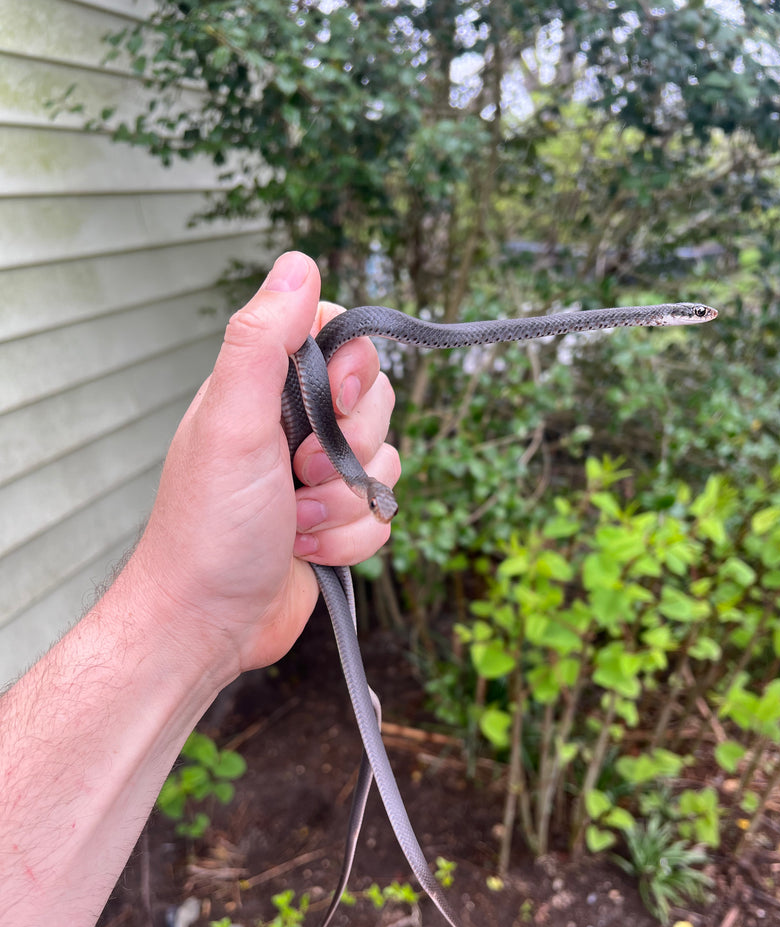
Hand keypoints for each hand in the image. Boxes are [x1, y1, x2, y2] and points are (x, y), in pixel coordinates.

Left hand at [128, 252, 398, 678]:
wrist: (206, 622)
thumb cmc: (207, 525)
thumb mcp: (232, 420)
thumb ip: (263, 341)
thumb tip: (297, 263)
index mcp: (264, 389)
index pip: (337, 337)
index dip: (351, 366)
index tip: (333, 399)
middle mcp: (293, 427)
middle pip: (373, 403)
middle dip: (347, 450)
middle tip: (297, 474)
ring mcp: (317, 478)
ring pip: (385, 465)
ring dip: (343, 505)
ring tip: (294, 525)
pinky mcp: (335, 524)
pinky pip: (382, 517)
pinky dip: (350, 541)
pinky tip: (306, 553)